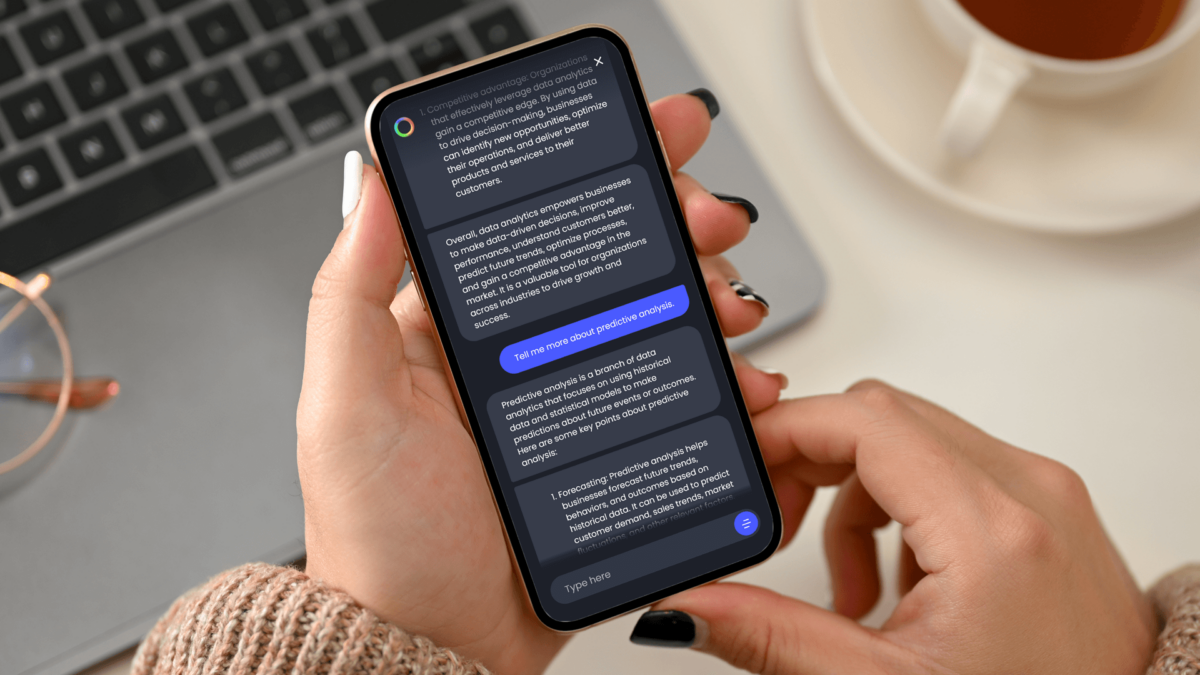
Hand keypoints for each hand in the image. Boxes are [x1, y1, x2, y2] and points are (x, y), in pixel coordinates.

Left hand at [296, 92, 786, 673]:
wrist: (436, 648)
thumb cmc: (381, 542)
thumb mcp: (345, 408)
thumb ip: (351, 294)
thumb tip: (373, 185)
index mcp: (458, 325)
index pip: (534, 217)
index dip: (599, 167)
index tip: (654, 137)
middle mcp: (522, 353)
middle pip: (614, 257)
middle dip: (674, 220)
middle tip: (710, 221)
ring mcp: (574, 400)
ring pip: (658, 318)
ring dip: (709, 292)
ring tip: (731, 304)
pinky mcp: (613, 449)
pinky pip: (679, 393)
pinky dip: (722, 375)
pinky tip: (740, 374)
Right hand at [646, 380, 1156, 674]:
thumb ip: (772, 637)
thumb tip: (686, 608)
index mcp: (989, 528)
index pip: (862, 419)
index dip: (784, 429)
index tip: (741, 462)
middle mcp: (1028, 491)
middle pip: (882, 416)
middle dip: (811, 462)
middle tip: (778, 527)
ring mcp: (1045, 494)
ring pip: (914, 439)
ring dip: (856, 494)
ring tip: (851, 587)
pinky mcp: (1049, 509)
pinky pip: (952, 467)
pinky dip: (903, 507)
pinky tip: (899, 583)